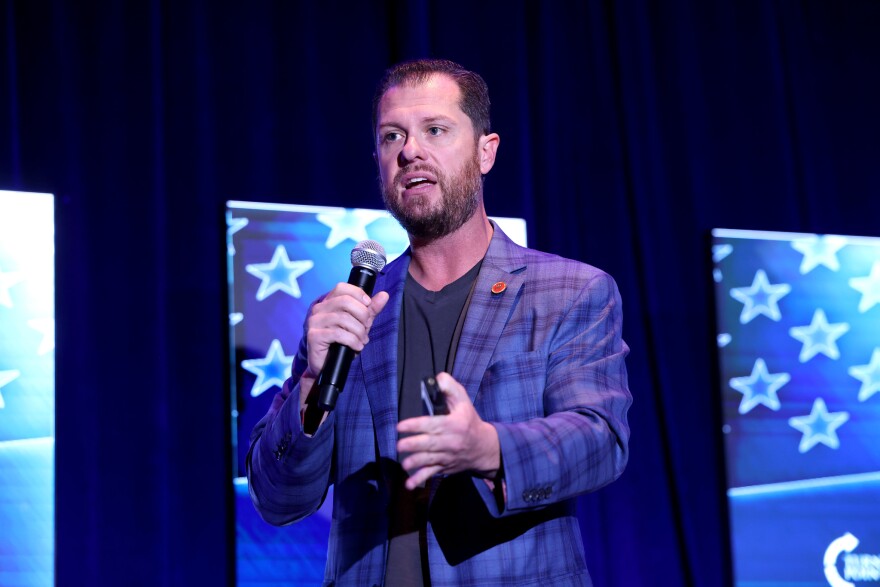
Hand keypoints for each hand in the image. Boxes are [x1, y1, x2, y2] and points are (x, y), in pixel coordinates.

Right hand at [304, 283, 389, 377]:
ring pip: (344, 318)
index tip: (368, 306)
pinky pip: (339, 334)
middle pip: (346, 301)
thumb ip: (370, 310)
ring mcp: (315, 322)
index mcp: (328, 302)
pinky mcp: (314, 336)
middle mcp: (319, 309)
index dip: (358, 294)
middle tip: (366, 327)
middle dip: (362, 315)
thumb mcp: (359, 323)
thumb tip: (384, 295)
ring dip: (359, 331)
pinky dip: (353, 341)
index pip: (342, 287)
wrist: (327, 365)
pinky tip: (356, 346)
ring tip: (362, 340)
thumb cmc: (342, 342)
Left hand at [396, 372, 499, 489]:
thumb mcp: (463, 401)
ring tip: (404, 464)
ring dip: (415, 463)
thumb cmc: (469, 421)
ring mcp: (446, 456)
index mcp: (453, 424)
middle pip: (429, 444)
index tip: (400, 426)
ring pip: (429, 460)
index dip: (415, 425)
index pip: (432, 424)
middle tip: (399, 445)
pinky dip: (420, 480)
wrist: (484, 447)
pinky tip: (409, 485)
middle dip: (412, 445)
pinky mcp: (444, 467)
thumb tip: (436, 379)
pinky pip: (431, 474)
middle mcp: (449, 441)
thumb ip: (450, 387)